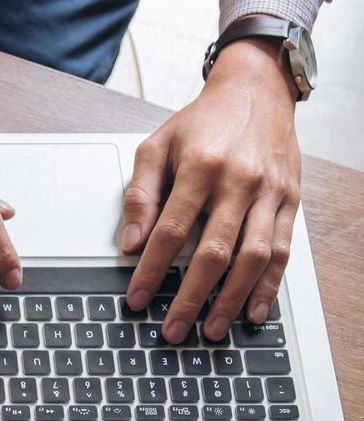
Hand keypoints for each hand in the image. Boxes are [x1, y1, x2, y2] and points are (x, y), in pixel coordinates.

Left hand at [121, 37, 301, 341]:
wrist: (255, 91)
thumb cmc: (201, 123)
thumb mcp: (156, 147)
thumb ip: (140, 196)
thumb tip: (129, 244)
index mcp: (200, 167)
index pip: (171, 231)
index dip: (152, 270)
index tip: (137, 299)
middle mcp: (239, 181)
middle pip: (214, 251)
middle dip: (191, 297)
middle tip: (173, 330)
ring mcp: (270, 192)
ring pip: (254, 257)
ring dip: (232, 299)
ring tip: (212, 330)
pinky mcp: (290, 200)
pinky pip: (282, 250)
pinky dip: (269, 285)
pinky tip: (254, 311)